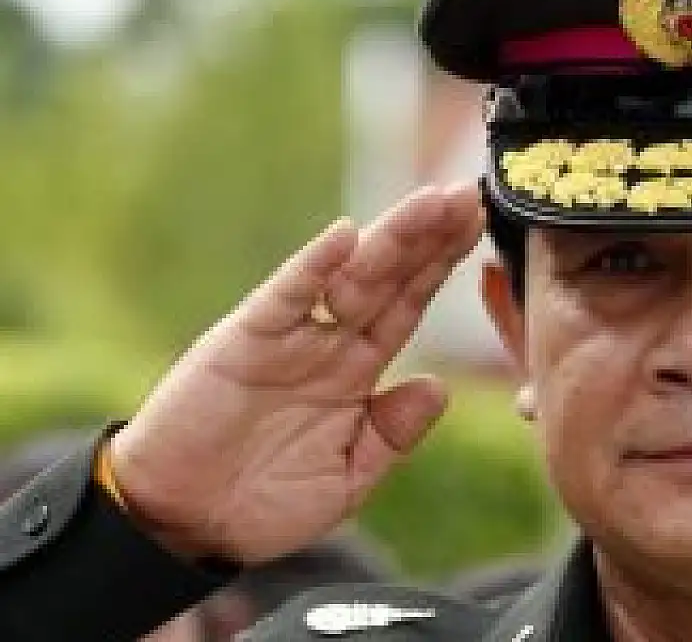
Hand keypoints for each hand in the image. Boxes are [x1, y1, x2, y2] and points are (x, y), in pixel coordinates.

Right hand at [109, 183, 484, 563]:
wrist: (185, 525)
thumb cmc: (264, 503)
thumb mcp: (346, 479)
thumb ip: (392, 435)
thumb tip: (440, 387)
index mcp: (355, 372)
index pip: (408, 305)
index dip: (441, 265)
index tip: (479, 225)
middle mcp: (327, 344)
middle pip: (388, 279)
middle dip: (428, 237)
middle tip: (468, 192)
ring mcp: (288, 339)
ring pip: (349, 278)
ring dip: (390, 238)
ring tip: (431, 202)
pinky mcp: (243, 342)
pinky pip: (285, 299)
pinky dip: (312, 267)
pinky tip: (345, 236)